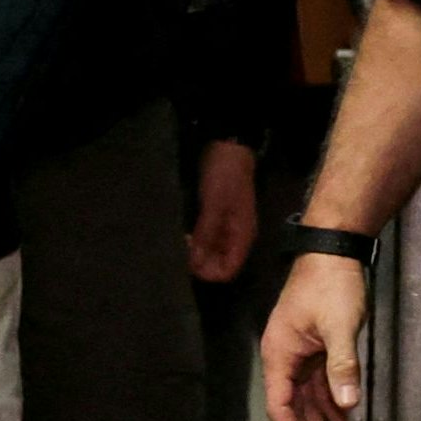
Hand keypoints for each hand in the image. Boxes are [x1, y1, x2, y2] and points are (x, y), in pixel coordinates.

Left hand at [190, 140, 259, 282]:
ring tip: (178, 242)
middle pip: (219, 264)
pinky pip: (207, 238)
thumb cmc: (224, 176)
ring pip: (211, 252)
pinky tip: (182, 233)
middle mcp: (236, 236)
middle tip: (179, 250)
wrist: (228, 147)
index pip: (228, 270)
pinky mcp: (216, 217)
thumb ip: (206, 235)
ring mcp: (226, 227)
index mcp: (242, 237)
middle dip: (200, 263)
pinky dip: (195, 240)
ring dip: (196, 251)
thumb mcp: (214, 205)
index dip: (209, 273)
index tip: (187, 264)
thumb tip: (195, 263)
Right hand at [262, 252, 367, 420]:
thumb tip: (347, 404)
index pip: (281, 405)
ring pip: (306, 397)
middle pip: (293, 406)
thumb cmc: (331, 283)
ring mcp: (299, 351)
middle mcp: (284, 355)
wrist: (333, 248)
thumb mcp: (340, 325)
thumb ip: (342, 366)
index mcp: (280, 353)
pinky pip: (317, 383)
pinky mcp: (314, 346)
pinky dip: (327, 402)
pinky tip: (340, 419)